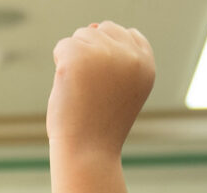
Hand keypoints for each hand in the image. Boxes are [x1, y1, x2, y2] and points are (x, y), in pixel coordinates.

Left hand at [47, 22, 154, 159]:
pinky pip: (62, 46)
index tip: (106, 86)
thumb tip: (93, 25)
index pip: (128, 34)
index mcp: (146, 64)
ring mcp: (105, 54)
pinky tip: (69, 89)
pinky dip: (60, 66)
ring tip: (82, 92)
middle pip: (102, 30)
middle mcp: (130, 55)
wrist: (88, 152)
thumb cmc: (100, 126)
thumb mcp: (121, 89)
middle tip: (92, 92)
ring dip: (75, 61)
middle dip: (91, 55)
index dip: (110, 58)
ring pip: (81, 36)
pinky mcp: (78, 57)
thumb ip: (117, 58)